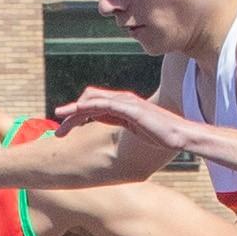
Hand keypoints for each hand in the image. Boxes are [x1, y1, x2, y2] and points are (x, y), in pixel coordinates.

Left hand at [54, 83, 182, 146]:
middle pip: (89, 101)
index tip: (63, 129)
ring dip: (74, 111)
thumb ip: (119, 121)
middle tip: (57, 131)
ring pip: (93, 101)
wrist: (179, 136)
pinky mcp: (130, 107)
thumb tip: (103, 123)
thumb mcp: (134, 128)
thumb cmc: (160, 134)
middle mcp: (122, 100)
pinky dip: (88, 107)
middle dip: (71, 114)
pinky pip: (104, 104)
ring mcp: (126, 102)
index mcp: (122, 105)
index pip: (94, 106)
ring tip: (59, 119)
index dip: (77, 116)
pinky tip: (76, 113)